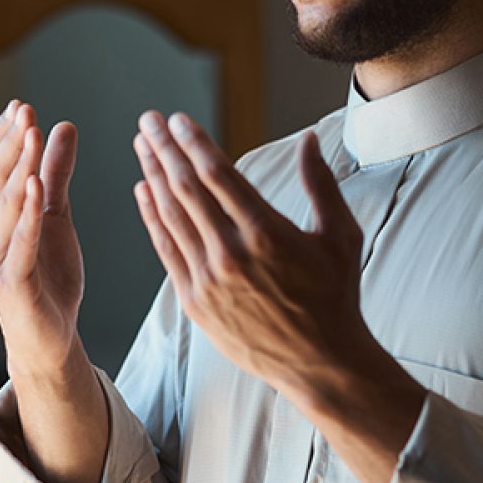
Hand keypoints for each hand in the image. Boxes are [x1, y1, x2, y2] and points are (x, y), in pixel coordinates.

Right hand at [0, 100, 84, 378]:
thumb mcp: (57, 216)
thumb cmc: (49, 276)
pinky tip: (37, 187)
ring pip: (4, 206)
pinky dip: (27, 214)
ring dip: (19, 168)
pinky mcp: (14, 282)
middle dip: (11, 143)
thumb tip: (62, 125)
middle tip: (25, 110)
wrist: (49, 337)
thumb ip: (57, 173)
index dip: (5, 136)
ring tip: (32, 136)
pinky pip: (19, 243)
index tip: (21, 105)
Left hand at [132, 110, 369, 401]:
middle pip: (187, 189)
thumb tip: (309, 139)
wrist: (321, 362)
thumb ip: (321, 184)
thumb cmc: (337, 297)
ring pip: (171, 217)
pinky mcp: (196, 304)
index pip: (219, 174)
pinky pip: (166, 251)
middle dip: (164, 150)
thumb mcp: (340, 236)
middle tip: (149, 121)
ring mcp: (210, 281)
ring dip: (153, 176)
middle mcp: (232, 254)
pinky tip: (143, 192)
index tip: (179, 120)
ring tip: (142, 147)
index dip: (195, 142)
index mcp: (268, 233)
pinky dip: (152, 219)